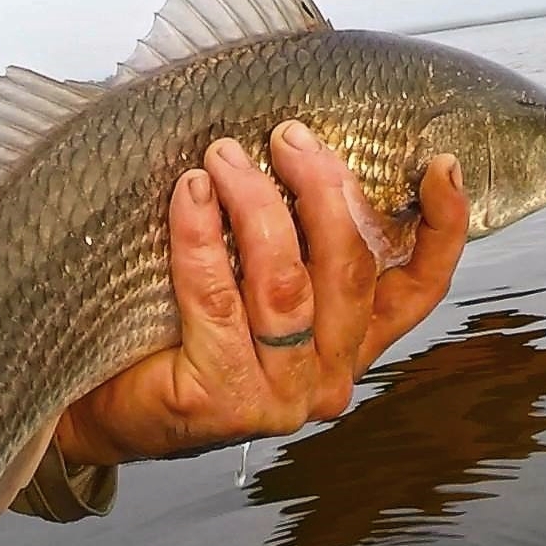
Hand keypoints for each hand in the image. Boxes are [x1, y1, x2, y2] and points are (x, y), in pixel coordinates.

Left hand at [53, 120, 468, 465]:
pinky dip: (202, 238)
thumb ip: (297, 237)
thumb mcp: (255, 280)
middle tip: (288, 138)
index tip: (442, 165)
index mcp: (353, 341)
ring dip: (259, 205)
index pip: (419, 288)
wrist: (102, 406)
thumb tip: (305, 138)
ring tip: (224, 155)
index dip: (442, 228)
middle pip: (351, 271)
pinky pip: (216, 300)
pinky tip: (191, 194)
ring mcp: (283, 395)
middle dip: (324, 190)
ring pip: (287, 283)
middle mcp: (331, 374)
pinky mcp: (226, 401)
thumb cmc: (177, 328)